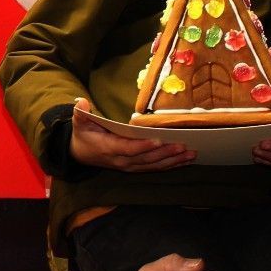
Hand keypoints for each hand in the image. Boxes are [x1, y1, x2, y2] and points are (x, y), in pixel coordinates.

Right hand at [70, 98, 192, 171]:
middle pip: (146, 159)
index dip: (143, 146)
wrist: (80, 155)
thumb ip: (81, 113)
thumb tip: (80, 102)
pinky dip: (170, 165)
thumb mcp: (79, 123)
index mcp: (109, 148)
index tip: (158, 140)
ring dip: (173, 161)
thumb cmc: (83, 135)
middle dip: (166, 153)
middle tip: (183, 146)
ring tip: (190, 154)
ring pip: (153, 166)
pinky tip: (184, 161)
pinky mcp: (135, 168)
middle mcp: (121, 161)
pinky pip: (154, 168)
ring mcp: (129, 166)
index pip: (129, 148)